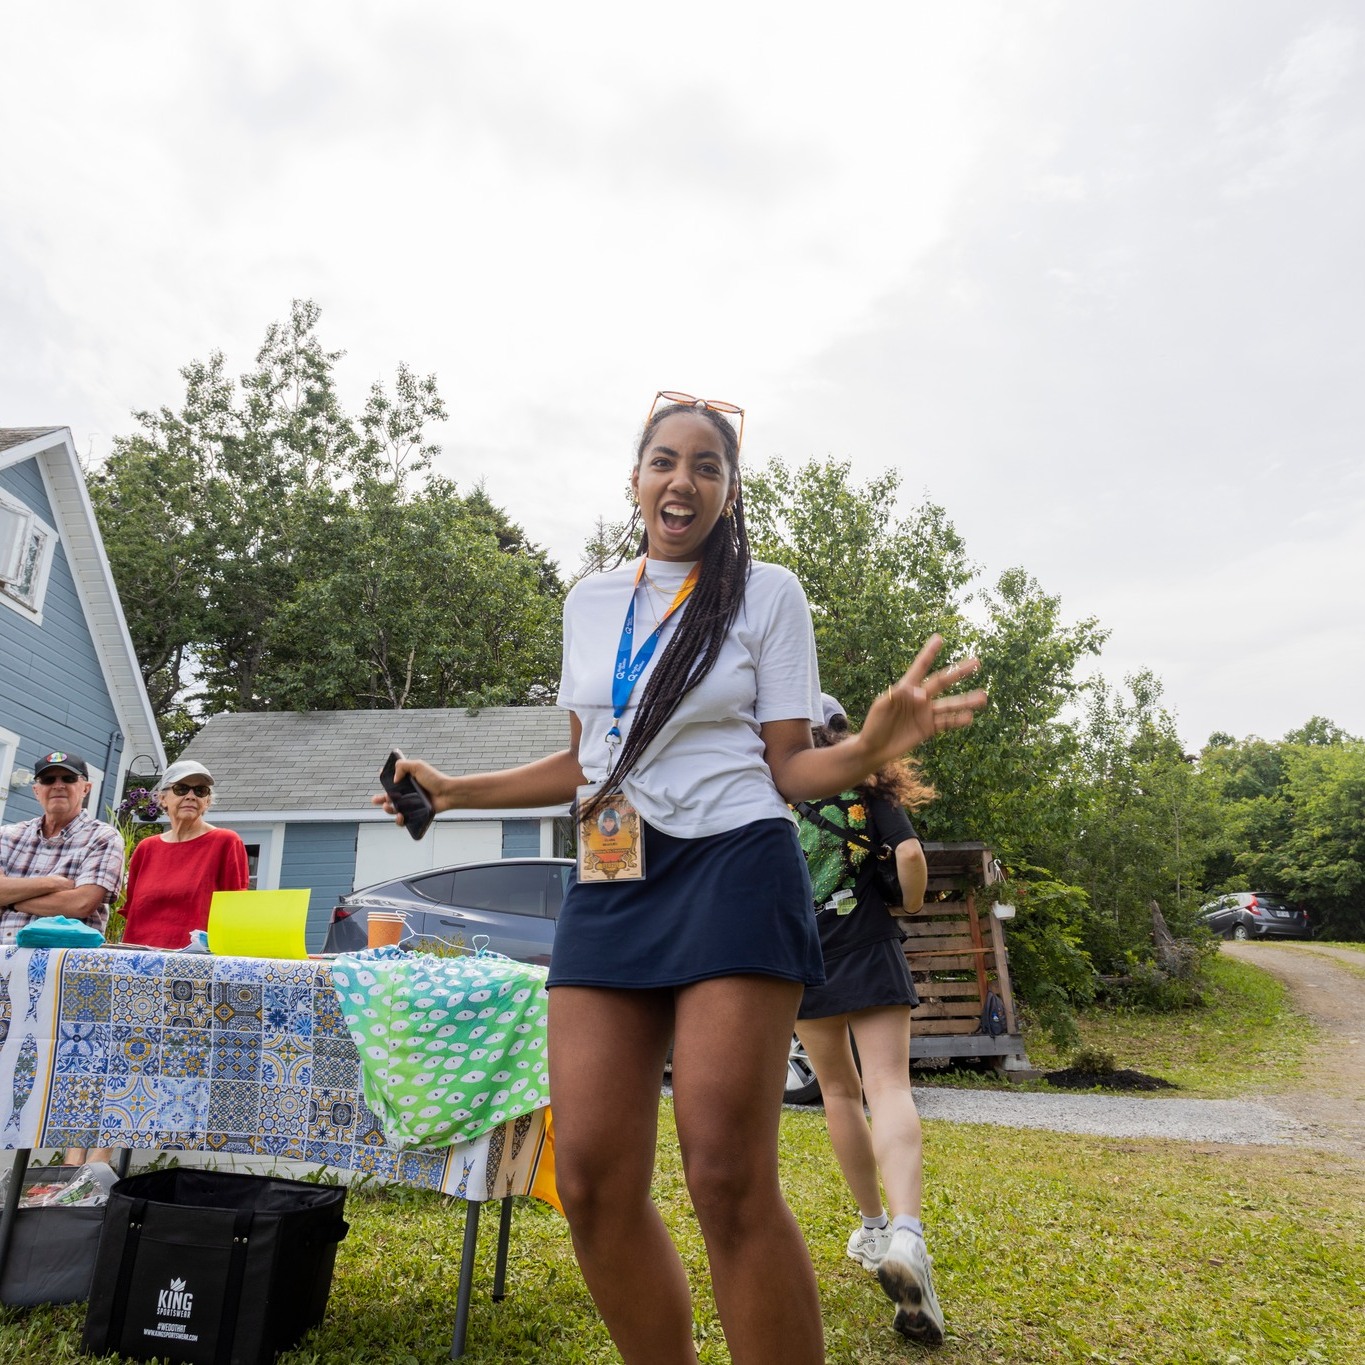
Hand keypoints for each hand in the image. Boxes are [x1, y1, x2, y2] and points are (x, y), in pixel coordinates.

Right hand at [371, 755, 452, 822]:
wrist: (447, 793)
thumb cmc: (435, 779)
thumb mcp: (418, 766)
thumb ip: (403, 766)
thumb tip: (394, 779)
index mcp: (406, 781)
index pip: (391, 781)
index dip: (384, 781)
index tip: (380, 778)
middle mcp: (407, 793)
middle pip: (389, 797)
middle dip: (380, 799)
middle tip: (376, 800)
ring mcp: (411, 804)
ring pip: (394, 810)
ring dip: (387, 810)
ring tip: (388, 807)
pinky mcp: (415, 814)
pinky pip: (404, 820)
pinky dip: (399, 821)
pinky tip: (400, 816)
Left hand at [857, 635, 986, 762]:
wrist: (874, 749)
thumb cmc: (874, 724)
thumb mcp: (882, 707)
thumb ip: (901, 696)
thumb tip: (923, 694)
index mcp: (905, 687)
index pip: (920, 667)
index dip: (929, 653)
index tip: (939, 638)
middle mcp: (919, 698)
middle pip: (941, 682)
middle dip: (958, 672)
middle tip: (977, 662)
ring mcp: (925, 713)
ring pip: (949, 704)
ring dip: (966, 700)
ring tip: (984, 697)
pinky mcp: (928, 728)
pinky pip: (946, 723)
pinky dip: (958, 720)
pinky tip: (970, 717)